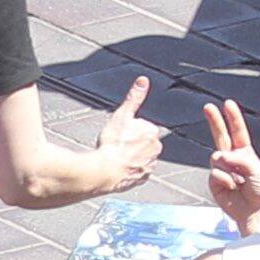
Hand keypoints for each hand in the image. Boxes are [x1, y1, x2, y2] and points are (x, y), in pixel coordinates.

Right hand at [92, 74, 159, 188]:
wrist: (103, 171)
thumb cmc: (111, 144)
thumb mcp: (121, 115)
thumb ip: (134, 98)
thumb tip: (143, 80)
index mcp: (153, 133)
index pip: (141, 127)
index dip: (127, 130)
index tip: (119, 135)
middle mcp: (156, 150)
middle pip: (141, 142)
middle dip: (131, 143)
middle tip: (116, 146)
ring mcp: (149, 165)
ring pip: (140, 157)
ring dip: (131, 157)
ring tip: (116, 157)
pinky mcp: (142, 179)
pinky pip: (137, 172)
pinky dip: (129, 170)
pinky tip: (120, 168)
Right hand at [199, 96, 259, 229]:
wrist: (256, 213)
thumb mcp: (254, 169)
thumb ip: (237, 158)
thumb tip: (217, 156)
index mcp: (245, 154)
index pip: (238, 132)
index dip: (233, 117)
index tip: (228, 103)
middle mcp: (233, 160)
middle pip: (221, 136)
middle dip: (215, 121)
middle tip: (208, 106)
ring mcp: (222, 171)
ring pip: (216, 158)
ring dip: (227, 168)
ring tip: (239, 181)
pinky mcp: (214, 183)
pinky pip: (214, 174)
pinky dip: (224, 180)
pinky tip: (232, 189)